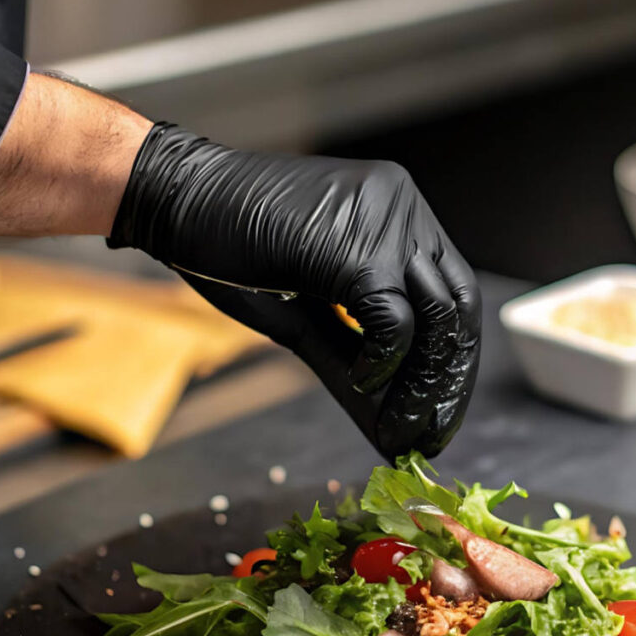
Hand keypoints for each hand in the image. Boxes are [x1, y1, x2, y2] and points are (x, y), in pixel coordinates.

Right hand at [109, 123, 480, 457]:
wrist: (176, 201)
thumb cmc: (233, 251)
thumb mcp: (306, 309)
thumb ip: (351, 354)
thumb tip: (389, 418)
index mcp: (399, 215)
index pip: (456, 293)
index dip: (454, 358)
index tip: (442, 409)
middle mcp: (405, 210)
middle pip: (459, 308)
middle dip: (447, 381)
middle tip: (430, 434)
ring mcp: (386, 224)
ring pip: (438, 317)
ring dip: (421, 383)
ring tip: (399, 424)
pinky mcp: (358, 250)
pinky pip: (395, 323)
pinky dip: (383, 364)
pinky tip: (362, 383)